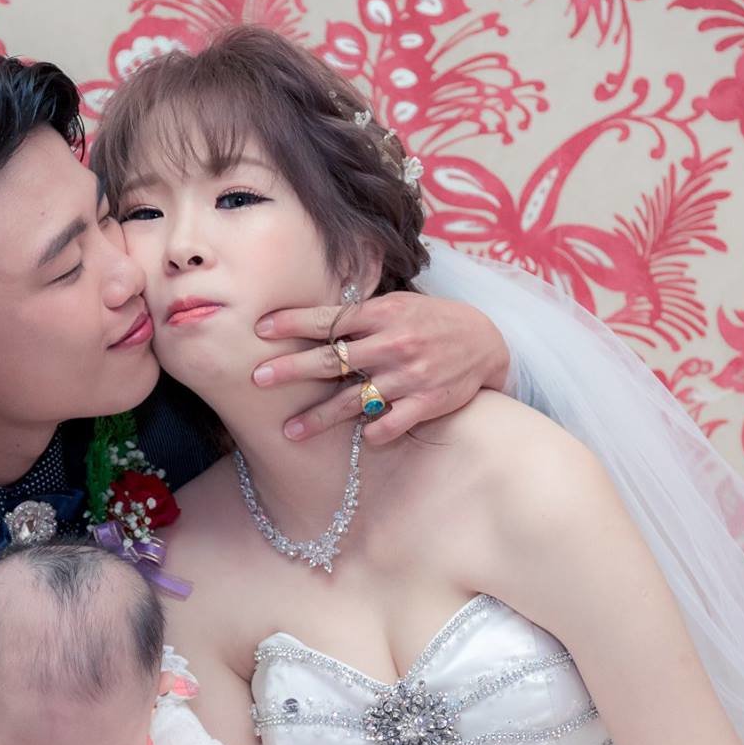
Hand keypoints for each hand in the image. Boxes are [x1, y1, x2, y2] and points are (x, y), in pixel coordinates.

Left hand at [254, 291, 510, 444]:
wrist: (486, 342)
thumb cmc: (430, 321)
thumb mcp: (397, 305)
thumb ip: (359, 313)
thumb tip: (309, 317)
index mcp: (382, 314)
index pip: (328, 318)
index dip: (292, 322)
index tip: (259, 329)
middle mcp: (392, 344)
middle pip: (331, 360)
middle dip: (291, 369)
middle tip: (257, 378)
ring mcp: (409, 376)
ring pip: (354, 400)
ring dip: (318, 418)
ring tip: (289, 432)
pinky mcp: (427, 402)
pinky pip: (391, 423)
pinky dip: (373, 432)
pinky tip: (359, 439)